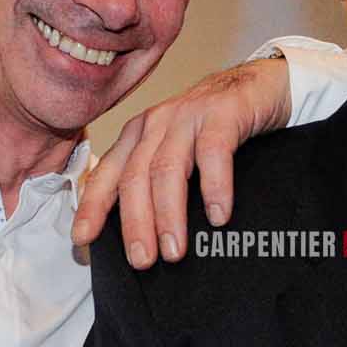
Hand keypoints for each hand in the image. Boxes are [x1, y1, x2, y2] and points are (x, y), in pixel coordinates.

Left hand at [70, 56, 292, 266]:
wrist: (263, 86)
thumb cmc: (219, 128)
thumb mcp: (180, 152)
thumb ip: (159, 183)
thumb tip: (147, 237)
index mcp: (140, 136)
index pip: (108, 174)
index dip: (93, 207)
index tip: (83, 239)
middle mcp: (158, 124)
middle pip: (135, 177)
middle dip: (135, 223)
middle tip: (142, 260)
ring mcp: (189, 115)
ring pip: (168, 168)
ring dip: (169, 214)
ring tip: (175, 250)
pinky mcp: (224, 112)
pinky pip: (213, 152)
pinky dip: (214, 186)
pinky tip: (218, 215)